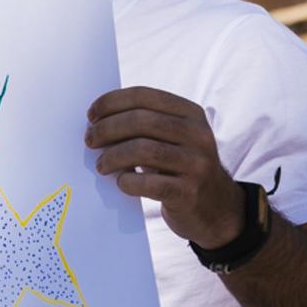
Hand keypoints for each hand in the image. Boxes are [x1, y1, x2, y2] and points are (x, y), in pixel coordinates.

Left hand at [87, 87, 245, 248]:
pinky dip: (127, 181)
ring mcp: (196, 164)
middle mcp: (198, 134)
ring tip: (101, 165)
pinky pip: (148, 183)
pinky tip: (122, 183)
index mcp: (191, 114)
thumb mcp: (173, 140)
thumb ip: (145, 126)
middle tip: (90, 141)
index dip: (112, 102)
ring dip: (112, 156)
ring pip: (143, 150)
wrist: (216, 209)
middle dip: (107, 129)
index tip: (91, 115)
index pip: (144, 97)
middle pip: (141, 121)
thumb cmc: (180, 170)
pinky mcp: (188, 192)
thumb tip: (97, 121)